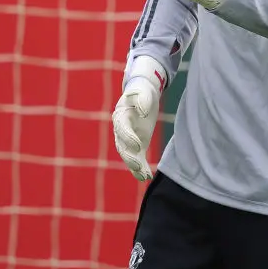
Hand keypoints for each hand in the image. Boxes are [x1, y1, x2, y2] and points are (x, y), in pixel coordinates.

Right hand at [112, 56, 166, 180]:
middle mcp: (121, 130)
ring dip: (135, 166)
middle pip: (122, 146)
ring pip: (128, 155)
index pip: (122, 129)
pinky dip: (141, 168)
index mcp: (121, 116)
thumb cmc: (142, 91)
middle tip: (139, 165)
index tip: (138, 144)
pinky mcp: (137, 144)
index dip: (129, 137)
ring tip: (144, 175)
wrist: (143, 94)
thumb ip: (142, 99)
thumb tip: (142, 111)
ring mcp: (128, 139)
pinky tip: (146, 177)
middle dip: (130, 157)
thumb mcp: (143, 91)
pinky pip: (137, 157)